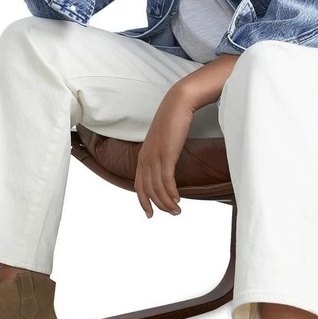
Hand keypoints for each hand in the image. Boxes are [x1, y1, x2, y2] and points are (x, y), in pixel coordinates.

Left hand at [135, 88, 195, 218]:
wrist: (178, 104)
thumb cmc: (173, 120)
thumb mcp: (163, 140)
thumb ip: (162, 153)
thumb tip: (168, 165)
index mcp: (143, 155)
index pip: (139, 185)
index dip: (143, 201)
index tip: (150, 213)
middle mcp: (145, 158)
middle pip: (148, 190)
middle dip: (159, 205)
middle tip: (172, 214)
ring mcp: (154, 156)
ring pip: (157, 187)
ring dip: (167, 202)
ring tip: (177, 211)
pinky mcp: (166, 154)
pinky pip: (167, 180)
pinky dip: (171, 192)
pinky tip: (178, 199)